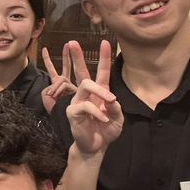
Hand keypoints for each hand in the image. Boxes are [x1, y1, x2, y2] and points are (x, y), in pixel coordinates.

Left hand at [41, 43, 77, 113]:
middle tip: (69, 43)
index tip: (44, 49)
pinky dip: (59, 89)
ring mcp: (76, 88)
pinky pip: (68, 85)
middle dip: (67, 55)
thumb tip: (56, 85)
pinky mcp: (81, 93)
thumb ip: (48, 90)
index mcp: (59, 85)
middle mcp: (69, 84)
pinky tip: (58, 96)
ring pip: (64, 79)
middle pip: (66, 67)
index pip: (52, 71)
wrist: (74, 126)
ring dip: (56, 86)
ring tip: (53, 95)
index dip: (48, 60)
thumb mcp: (47, 100)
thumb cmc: (59, 115)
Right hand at [65, 40, 122, 154]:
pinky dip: (97, 111)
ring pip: (86, 85)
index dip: (104, 57)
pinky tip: (104, 118)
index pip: (101, 72)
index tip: (105, 42)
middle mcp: (86, 94)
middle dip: (77, 57)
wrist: (96, 147)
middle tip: (72, 43)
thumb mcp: (118, 118)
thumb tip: (110, 99)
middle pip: (81, 72)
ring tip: (111, 100)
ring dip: (100, 91)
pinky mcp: (72, 111)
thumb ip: (116, 108)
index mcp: (99, 92)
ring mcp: (77, 101)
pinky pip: (85, 105)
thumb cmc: (106, 130)